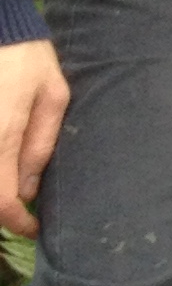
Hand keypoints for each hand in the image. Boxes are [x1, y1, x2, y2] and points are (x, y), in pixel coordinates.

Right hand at [0, 38, 68, 243]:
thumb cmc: (27, 57)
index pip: (1, 201)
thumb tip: (29, 190)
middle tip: (22, 212)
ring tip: (14, 187)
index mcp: (0, 137)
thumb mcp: (53, 96)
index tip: (33, 228)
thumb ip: (40, 145)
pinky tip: (4, 166)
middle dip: (2, 211)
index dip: (15, 223)